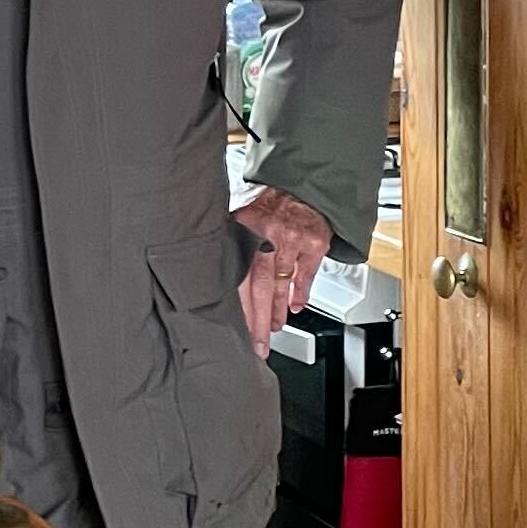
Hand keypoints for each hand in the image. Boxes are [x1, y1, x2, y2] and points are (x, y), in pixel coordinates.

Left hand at [230, 187, 334, 356]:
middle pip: (260, 287)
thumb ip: (230, 240)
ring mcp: (293, 239)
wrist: (301, 183)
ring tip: (273, 328)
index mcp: (244, 227)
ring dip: (277, 311)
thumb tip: (211, 272)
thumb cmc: (267, 203)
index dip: (238, 305)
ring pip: (283, 284)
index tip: (233, 328)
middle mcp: (268, 234)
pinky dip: (301, 294)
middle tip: (257, 344)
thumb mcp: (241, 213)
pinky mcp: (314, 242)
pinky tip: (295, 308)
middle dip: (258, 320)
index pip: (237, 275)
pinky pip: (306, 275)